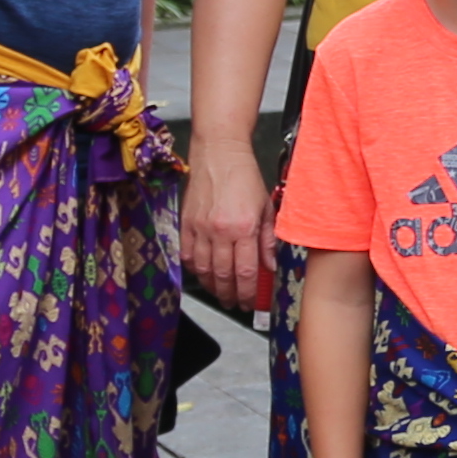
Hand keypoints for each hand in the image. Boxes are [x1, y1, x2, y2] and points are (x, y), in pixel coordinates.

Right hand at [182, 140, 271, 315]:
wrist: (218, 153)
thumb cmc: (244, 177)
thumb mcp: (267, 207)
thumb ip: (268, 240)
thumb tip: (270, 267)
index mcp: (244, 227)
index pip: (246, 271)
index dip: (249, 292)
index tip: (252, 302)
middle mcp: (220, 231)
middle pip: (223, 276)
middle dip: (230, 295)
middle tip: (235, 304)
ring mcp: (200, 229)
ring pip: (203, 270)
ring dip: (212, 287)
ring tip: (221, 295)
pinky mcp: (186, 224)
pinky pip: (188, 256)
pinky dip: (195, 270)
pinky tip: (203, 275)